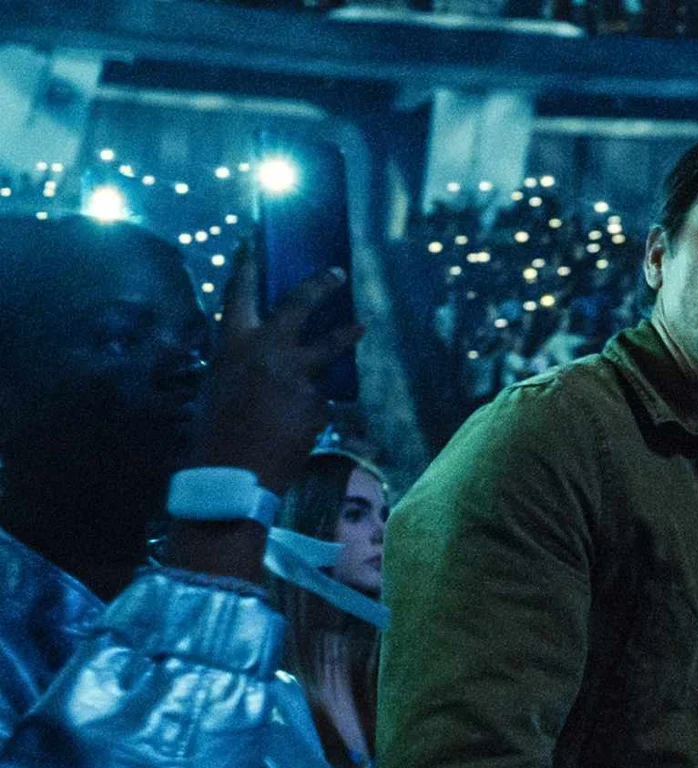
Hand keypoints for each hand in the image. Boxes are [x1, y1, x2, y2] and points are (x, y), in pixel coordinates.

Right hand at [194, 243, 363, 493]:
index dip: (248, 266)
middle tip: (338, 273)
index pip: (240, 294)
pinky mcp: (316, 400)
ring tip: (362, 325)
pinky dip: (308, 410)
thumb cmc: (216, 435)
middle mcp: (267, 350)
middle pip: (299, 304)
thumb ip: (245, 365)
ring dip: (346, 333)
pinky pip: (318, 399)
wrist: (232, 475)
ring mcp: (296, 374)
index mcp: (232, 345)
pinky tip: (293, 431)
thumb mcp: (220, 387)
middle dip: (320, 285)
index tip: (254, 242)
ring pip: (329, 348)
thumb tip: (265, 356)